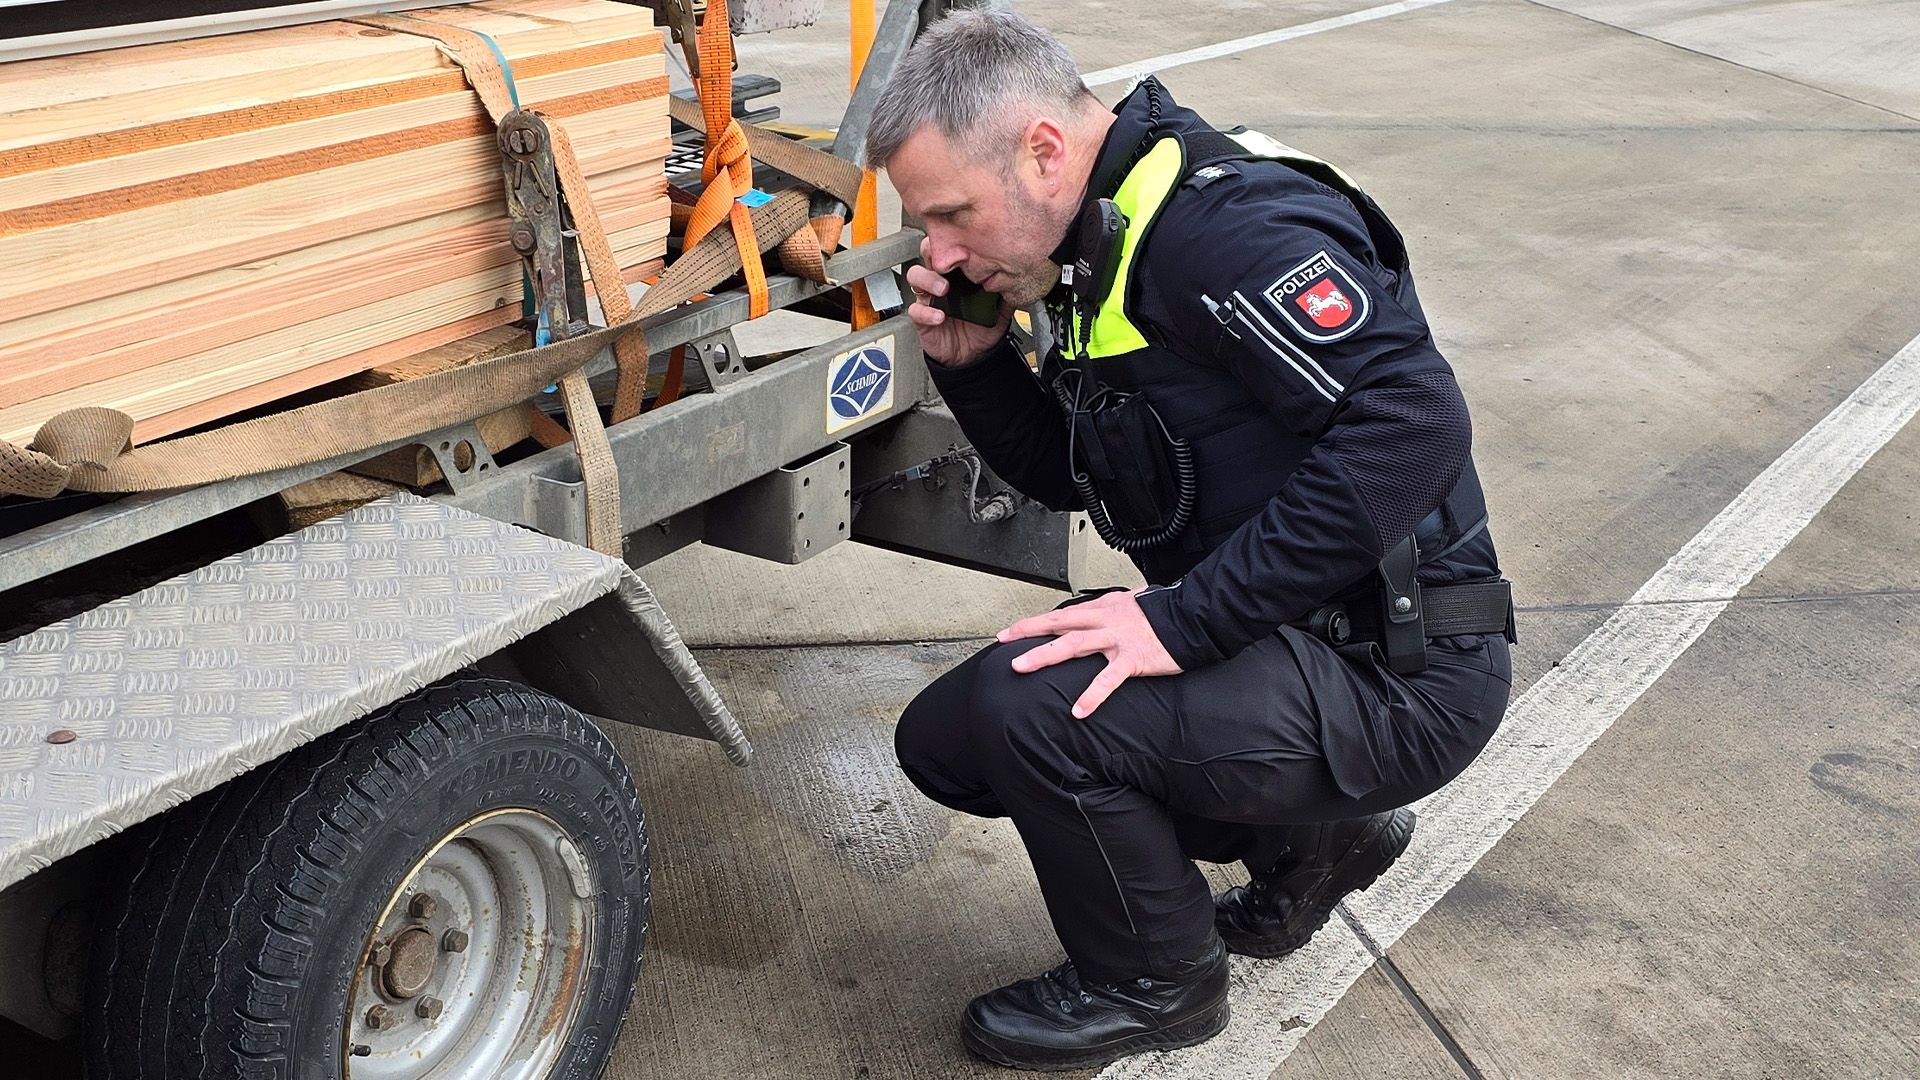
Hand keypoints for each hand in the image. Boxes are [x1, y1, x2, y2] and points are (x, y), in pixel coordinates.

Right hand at [905, 238, 1011, 366]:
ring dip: (927, 279)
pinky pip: (916, 310)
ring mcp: (930, 297)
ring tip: (943, 288)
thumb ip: (1007, 291)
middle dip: (933, 251)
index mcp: (959, 273)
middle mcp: (941, 280)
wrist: (974, 357)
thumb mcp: (1000, 307)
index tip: (964, 243)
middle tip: (947, 261)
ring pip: (915, 277)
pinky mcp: (922, 318)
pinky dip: (926, 311)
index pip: (950, 247)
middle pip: (926, 253)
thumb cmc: (983, 328)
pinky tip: (939, 316)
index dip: (952, 241)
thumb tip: (1019, 277)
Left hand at [998, 589, 1182, 718]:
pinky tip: (1079, 710)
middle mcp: (1105, 619)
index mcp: (1103, 608)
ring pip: (1074, 644)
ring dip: (1046, 655)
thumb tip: (1098, 612)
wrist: (1193, 618)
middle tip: (1006, 645)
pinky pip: (1108, 679)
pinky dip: (1092, 695)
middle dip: (1029, 633)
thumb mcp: (1131, 605)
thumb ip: (1111, 611)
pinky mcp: (1132, 658)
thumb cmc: (1163, 615)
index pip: (1061, 614)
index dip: (1034, 622)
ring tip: (1023, 667)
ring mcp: (1117, 638)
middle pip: (1059, 624)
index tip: (1010, 631)